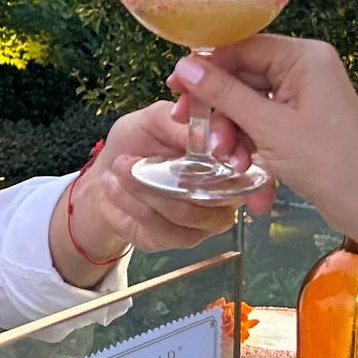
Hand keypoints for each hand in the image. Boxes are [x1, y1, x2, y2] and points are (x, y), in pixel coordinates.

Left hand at [56, 98, 275, 281]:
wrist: (105, 177)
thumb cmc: (136, 141)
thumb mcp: (151, 119)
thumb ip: (176, 122)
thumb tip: (205, 136)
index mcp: (228, 152)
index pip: (251, 154)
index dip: (242, 151)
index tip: (217, 148)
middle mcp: (228, 188)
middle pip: (226, 192)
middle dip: (175, 176)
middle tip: (131, 160)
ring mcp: (209, 218)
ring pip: (188, 211)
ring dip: (144, 190)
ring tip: (117, 168)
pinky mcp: (184, 238)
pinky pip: (164, 227)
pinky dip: (133, 205)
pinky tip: (112, 187)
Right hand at [167, 35, 357, 237]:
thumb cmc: (327, 163)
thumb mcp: (268, 127)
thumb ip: (224, 94)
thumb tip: (185, 64)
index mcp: (304, 56)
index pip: (241, 47)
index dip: (205, 66)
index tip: (174, 85)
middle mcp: (306, 67)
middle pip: (242, 75)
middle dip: (218, 109)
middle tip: (192, 130)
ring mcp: (305, 93)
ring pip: (249, 101)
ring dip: (231, 130)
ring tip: (223, 159)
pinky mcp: (303, 117)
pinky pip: (263, 118)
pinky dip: (248, 139)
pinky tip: (239, 163)